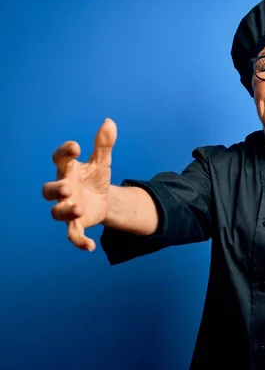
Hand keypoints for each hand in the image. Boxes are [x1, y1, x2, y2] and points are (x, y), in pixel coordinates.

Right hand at [42, 119, 116, 250]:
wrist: (102, 199)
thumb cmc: (95, 177)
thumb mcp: (103, 161)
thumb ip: (104, 144)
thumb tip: (109, 122)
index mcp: (68, 170)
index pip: (60, 159)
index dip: (65, 152)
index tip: (76, 147)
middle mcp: (64, 189)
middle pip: (49, 190)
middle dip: (55, 189)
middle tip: (66, 187)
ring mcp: (68, 207)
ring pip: (57, 213)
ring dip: (65, 211)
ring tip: (77, 209)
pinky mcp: (76, 224)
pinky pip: (73, 235)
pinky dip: (80, 241)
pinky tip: (90, 246)